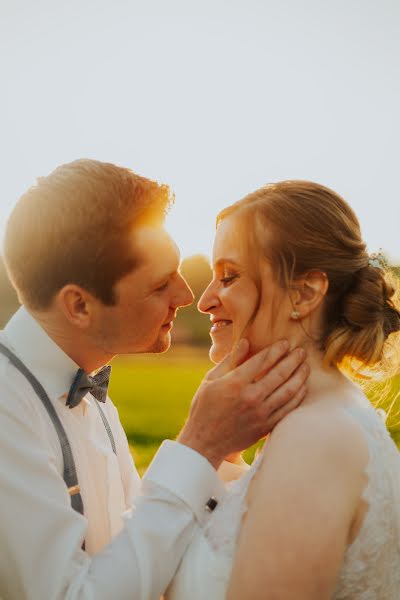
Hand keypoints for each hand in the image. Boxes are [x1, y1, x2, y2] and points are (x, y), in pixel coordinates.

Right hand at [177, 339, 308, 468]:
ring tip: (305, 366)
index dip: (276, 350)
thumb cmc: (204, 407)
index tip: (285, 343)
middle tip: (301, 351)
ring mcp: (261, 413)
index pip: (262, 361)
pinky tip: (302, 387)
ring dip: (299, 376)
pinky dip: (298, 396)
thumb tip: (245, 342)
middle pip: (279, 373)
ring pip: (288, 391)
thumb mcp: (211, 379)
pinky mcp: (266, 427)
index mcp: (235, 383)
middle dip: (292, 359)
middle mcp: (251, 397)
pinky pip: (288, 409)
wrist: (204, 442)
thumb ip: (230, 360)